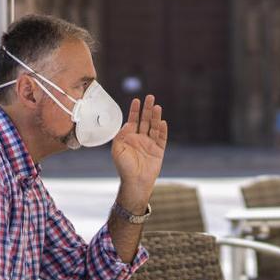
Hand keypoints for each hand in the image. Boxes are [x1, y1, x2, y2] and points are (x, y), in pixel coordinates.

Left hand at [111, 95, 167, 211]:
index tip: (137, 100)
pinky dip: (162, 130)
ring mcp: (150, 144)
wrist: (135, 181)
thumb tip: (128, 124)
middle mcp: (140, 138)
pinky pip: (162, 138)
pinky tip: (162, 122)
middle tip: (150, 97)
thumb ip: (121, 135)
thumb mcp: (117, 149)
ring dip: (155, 116)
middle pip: (145, 120)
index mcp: (130, 137)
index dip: (135, 110)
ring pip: (154, 127)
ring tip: (157, 107)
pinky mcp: (159, 150)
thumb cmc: (124, 167)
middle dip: (147, 109)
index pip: (133, 120)